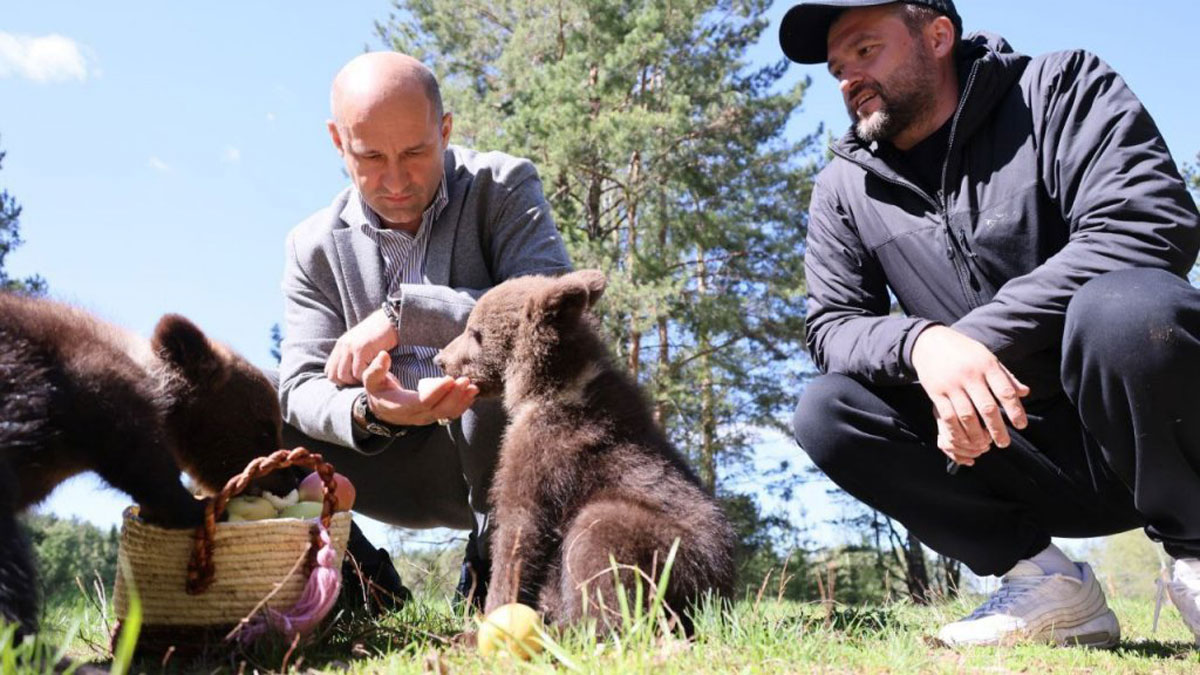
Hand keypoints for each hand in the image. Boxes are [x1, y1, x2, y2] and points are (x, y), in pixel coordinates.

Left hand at [325, 309, 397, 384]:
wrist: (390, 320)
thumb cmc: (380, 334)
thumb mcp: (361, 344)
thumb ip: (352, 356)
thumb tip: (349, 375)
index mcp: (340, 346)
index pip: (329, 371)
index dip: (340, 380)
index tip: (354, 380)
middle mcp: (342, 346)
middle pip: (334, 376)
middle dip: (347, 383)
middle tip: (362, 380)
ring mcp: (350, 347)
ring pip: (345, 376)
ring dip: (357, 381)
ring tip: (369, 375)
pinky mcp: (361, 349)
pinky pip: (359, 372)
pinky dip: (367, 376)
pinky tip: (375, 370)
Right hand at [362, 351, 478, 425]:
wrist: (382, 409)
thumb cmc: (378, 390)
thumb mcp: (371, 379)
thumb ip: (377, 368)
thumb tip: (383, 355)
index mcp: (401, 407)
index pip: (423, 402)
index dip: (437, 392)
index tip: (449, 379)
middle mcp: (416, 416)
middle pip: (439, 409)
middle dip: (454, 395)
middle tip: (465, 380)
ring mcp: (427, 418)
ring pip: (447, 413)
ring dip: (462, 401)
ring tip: (473, 386)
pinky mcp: (434, 416)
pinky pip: (451, 413)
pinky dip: (463, 405)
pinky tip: (472, 393)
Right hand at [910, 325, 1029, 467]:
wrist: (929, 342)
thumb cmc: (964, 352)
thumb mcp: (986, 357)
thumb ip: (1005, 376)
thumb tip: (1025, 393)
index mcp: (986, 365)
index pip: (1005, 391)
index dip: (1015, 410)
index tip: (1021, 426)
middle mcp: (969, 375)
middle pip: (987, 407)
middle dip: (997, 429)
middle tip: (1004, 443)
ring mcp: (951, 384)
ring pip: (967, 415)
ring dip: (977, 434)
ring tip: (984, 445)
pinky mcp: (935, 392)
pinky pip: (948, 416)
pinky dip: (957, 431)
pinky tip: (964, 439)